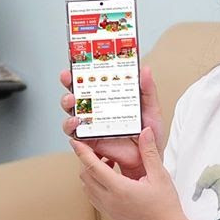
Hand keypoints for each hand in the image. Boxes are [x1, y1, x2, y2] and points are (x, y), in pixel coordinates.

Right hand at [59, 64, 164, 179]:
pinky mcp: (89, 140)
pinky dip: (71, 127)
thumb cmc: (149, 134)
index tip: (78, 62)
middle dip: (69, 83)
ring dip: (68, 104)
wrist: (148, 158)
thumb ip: (148, 90)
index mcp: (111, 98)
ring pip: (72, 111)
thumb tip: (145, 69)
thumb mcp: (151, 108)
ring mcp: (92, 125)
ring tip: (72, 101)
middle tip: (69, 78)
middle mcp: (98, 110)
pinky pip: (75, 134)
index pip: (93, 81)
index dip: (83, 70)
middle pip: (78, 93)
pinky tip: (76, 123)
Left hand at [69, 127, 185, 219]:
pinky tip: (110, 177)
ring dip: (91, 173)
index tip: (75, 141)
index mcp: (120, 189)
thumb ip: (149, 152)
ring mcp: (107, 209)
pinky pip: (92, 196)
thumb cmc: (165, 204)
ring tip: (108, 162)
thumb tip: (145, 131)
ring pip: (86, 187)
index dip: (82, 152)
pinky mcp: (109, 214)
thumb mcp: (160, 175)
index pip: (93, 167)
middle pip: (85, 176)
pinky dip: (95, 184)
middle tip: (99, 149)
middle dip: (87, 160)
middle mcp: (109, 200)